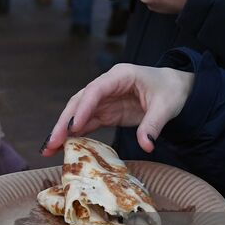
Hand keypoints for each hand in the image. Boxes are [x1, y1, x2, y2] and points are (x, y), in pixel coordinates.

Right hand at [42, 63, 194, 155]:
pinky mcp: (107, 112)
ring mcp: (105, 99)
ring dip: (64, 130)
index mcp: (120, 76)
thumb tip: (146, 146)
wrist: (176, 88)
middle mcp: (107, 85)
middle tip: (51, 143)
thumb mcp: (166, 107)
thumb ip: (154, 124)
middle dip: (64, 122)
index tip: (72, 127)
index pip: (95, 91)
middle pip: (80, 102)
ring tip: (49, 149)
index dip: (83, 108)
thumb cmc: (171, 90)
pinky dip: (75, 134)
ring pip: (79, 113)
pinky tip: (64, 146)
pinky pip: (87, 122)